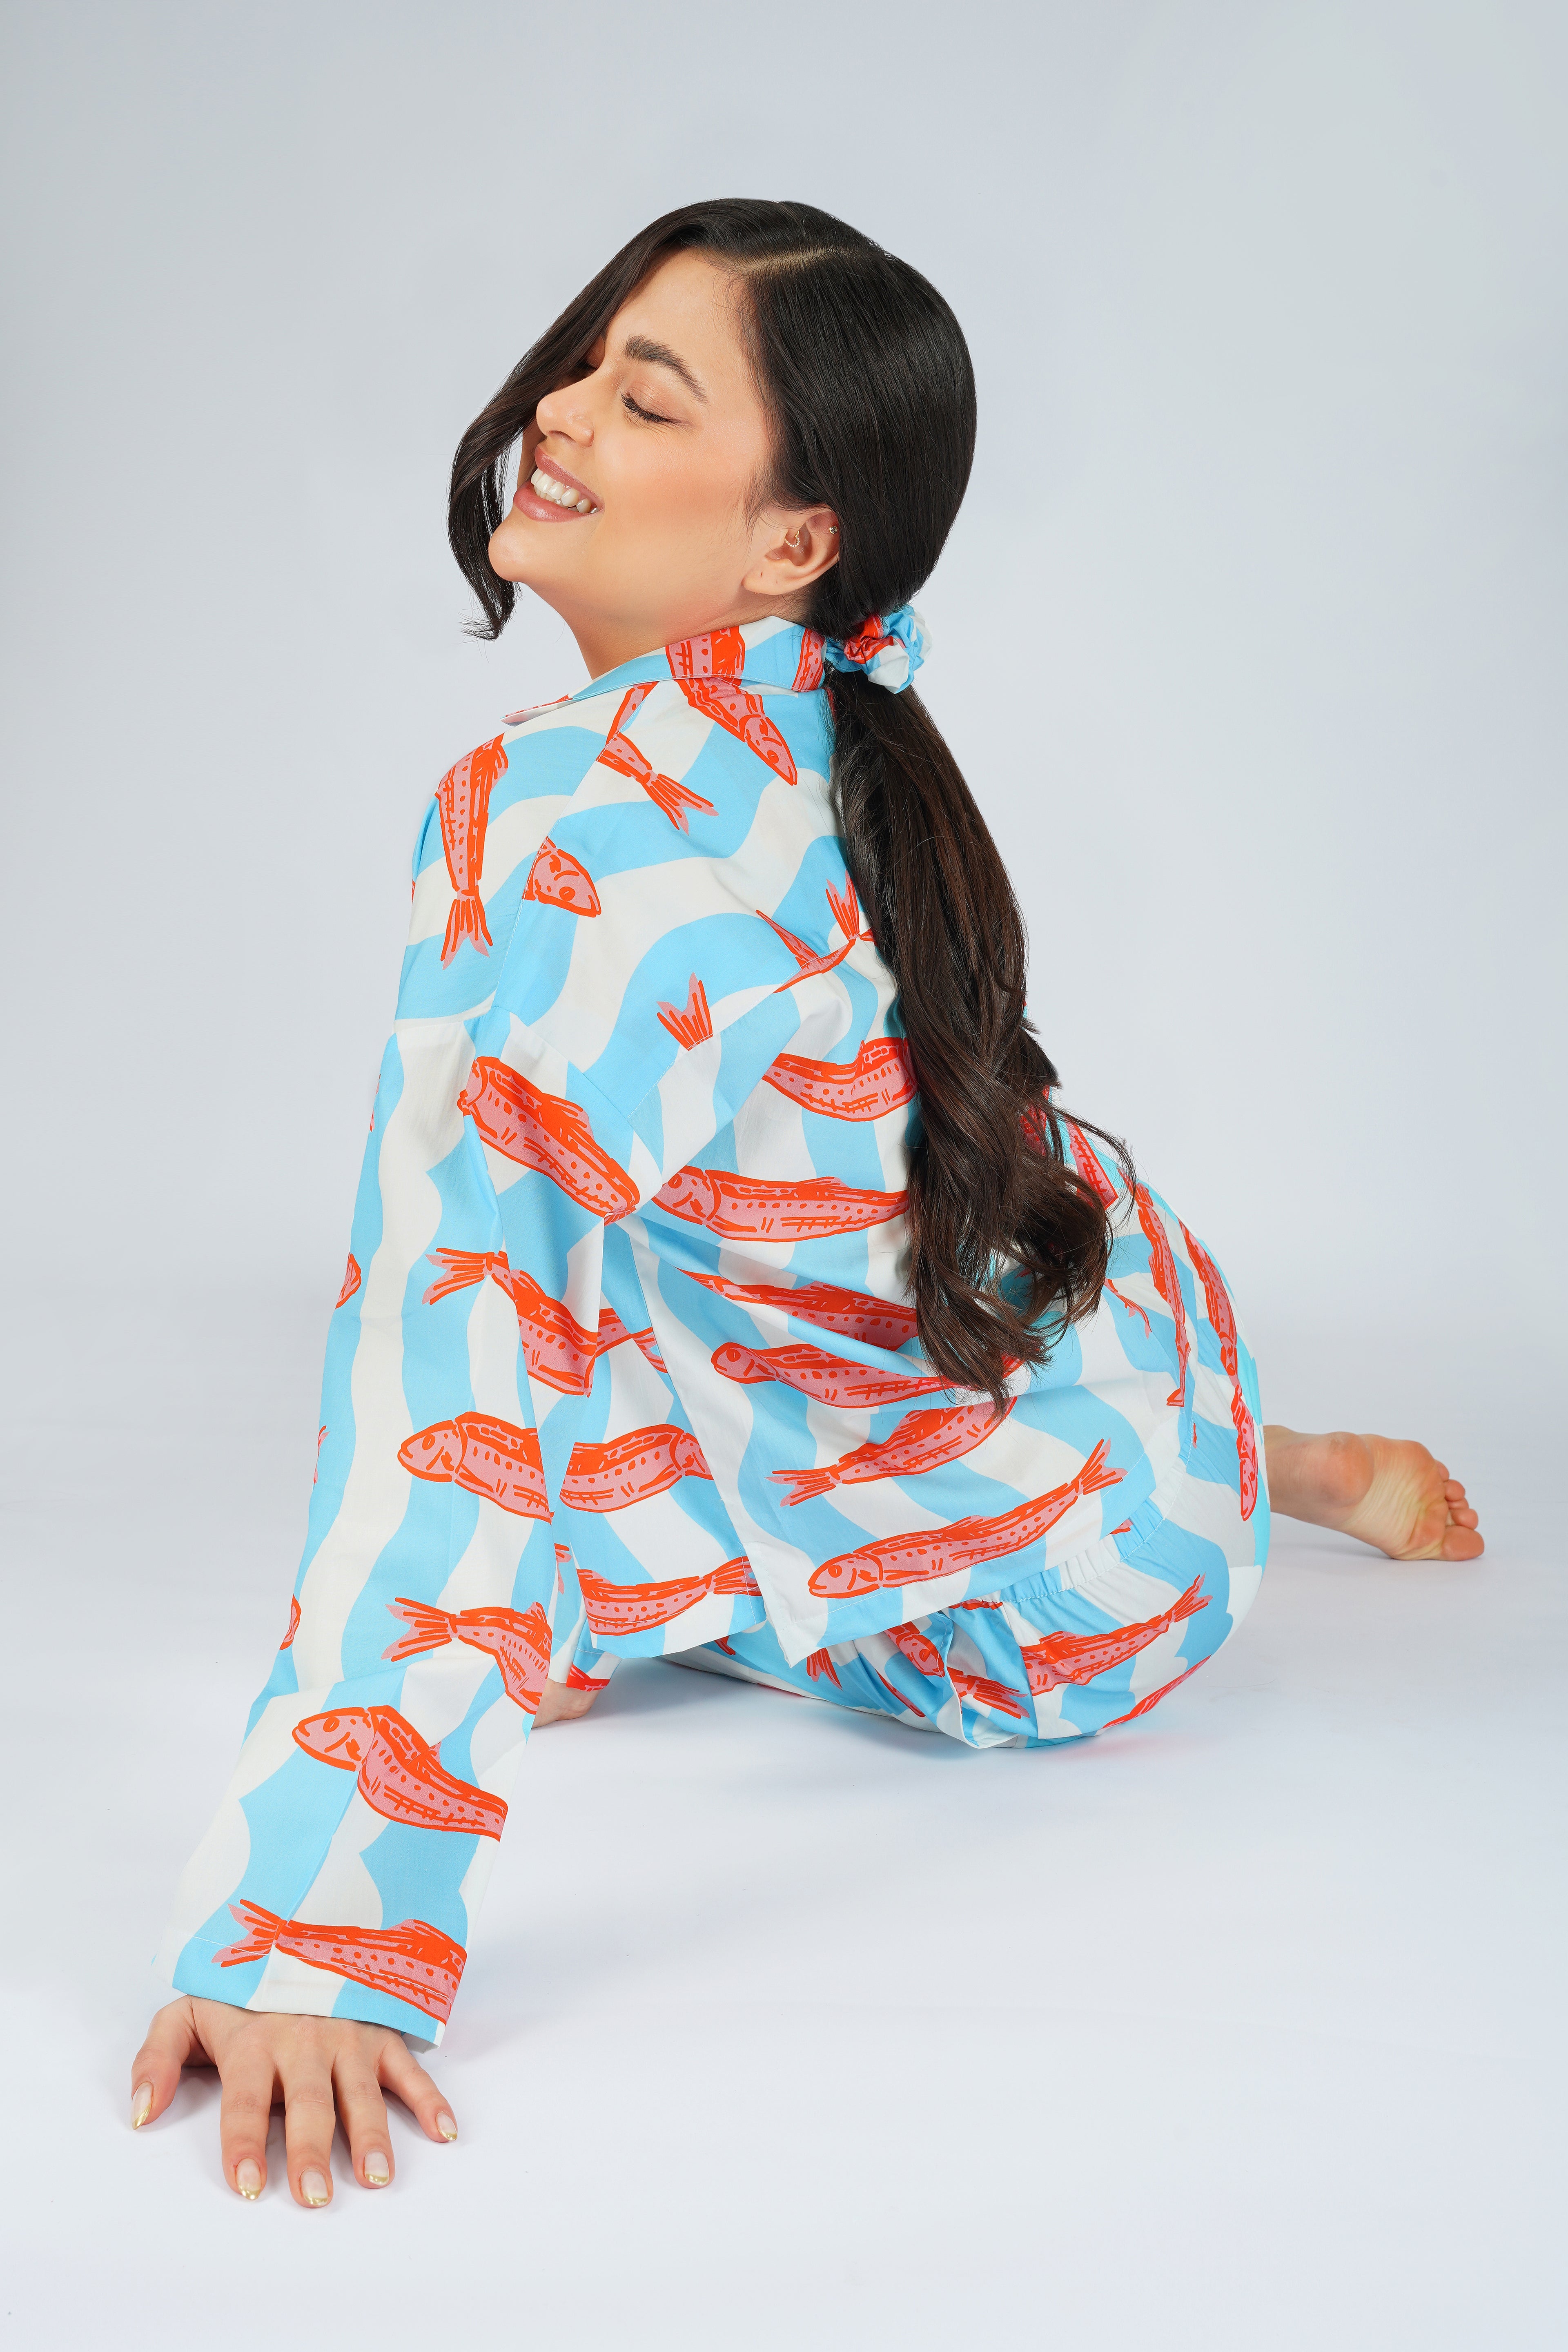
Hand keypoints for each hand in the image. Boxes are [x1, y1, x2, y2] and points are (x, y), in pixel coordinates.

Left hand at [129, 1996, 457, 2203]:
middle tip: (313, 2195)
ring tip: (375, 2177)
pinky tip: (443, 2132)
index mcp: (253, 2042)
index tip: (246, 2184)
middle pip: (309, 2103)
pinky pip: (409, 2068)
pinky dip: (430, 2099)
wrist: (296, 1925)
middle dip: (311, 2149)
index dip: (246, 2142)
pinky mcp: (380, 2031)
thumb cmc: (239, 1986)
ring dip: (371, 2134)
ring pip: (362, 2092)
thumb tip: (140, 2112)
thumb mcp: (187, 2010)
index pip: (246, 2101)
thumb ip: (157, 2058)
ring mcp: (347, 2037)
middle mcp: (303, 2042)